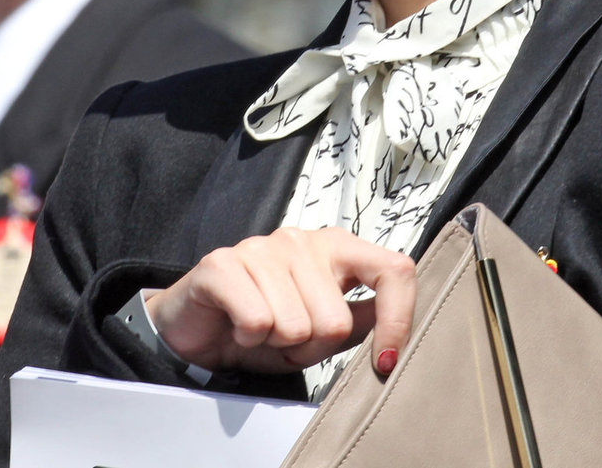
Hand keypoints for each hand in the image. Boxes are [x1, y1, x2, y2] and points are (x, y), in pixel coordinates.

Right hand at [142, 227, 416, 374]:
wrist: (199, 331)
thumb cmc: (265, 328)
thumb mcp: (323, 332)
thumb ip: (363, 321)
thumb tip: (401, 327)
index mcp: (338, 247)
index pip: (394, 270)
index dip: (398, 320)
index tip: (385, 362)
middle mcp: (303, 239)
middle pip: (337, 320)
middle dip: (312, 346)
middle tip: (287, 338)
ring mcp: (262, 246)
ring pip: (297, 325)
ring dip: (278, 344)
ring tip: (262, 331)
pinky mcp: (223, 263)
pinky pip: (258, 321)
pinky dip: (249, 339)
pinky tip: (239, 327)